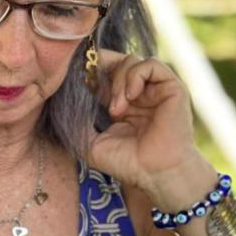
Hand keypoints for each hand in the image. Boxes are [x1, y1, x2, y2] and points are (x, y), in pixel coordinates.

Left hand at [87, 51, 212, 203]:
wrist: (155, 174)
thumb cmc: (126, 163)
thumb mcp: (90, 144)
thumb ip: (77, 122)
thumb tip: (64, 101)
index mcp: (120, 104)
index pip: (103, 75)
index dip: (90, 73)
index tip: (78, 80)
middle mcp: (138, 94)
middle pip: (115, 62)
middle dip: (101, 70)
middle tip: (92, 86)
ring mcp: (154, 90)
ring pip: (131, 61)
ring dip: (118, 81)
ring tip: (117, 109)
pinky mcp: (171, 88)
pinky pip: (151, 64)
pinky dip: (135, 75)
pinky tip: (130, 96)